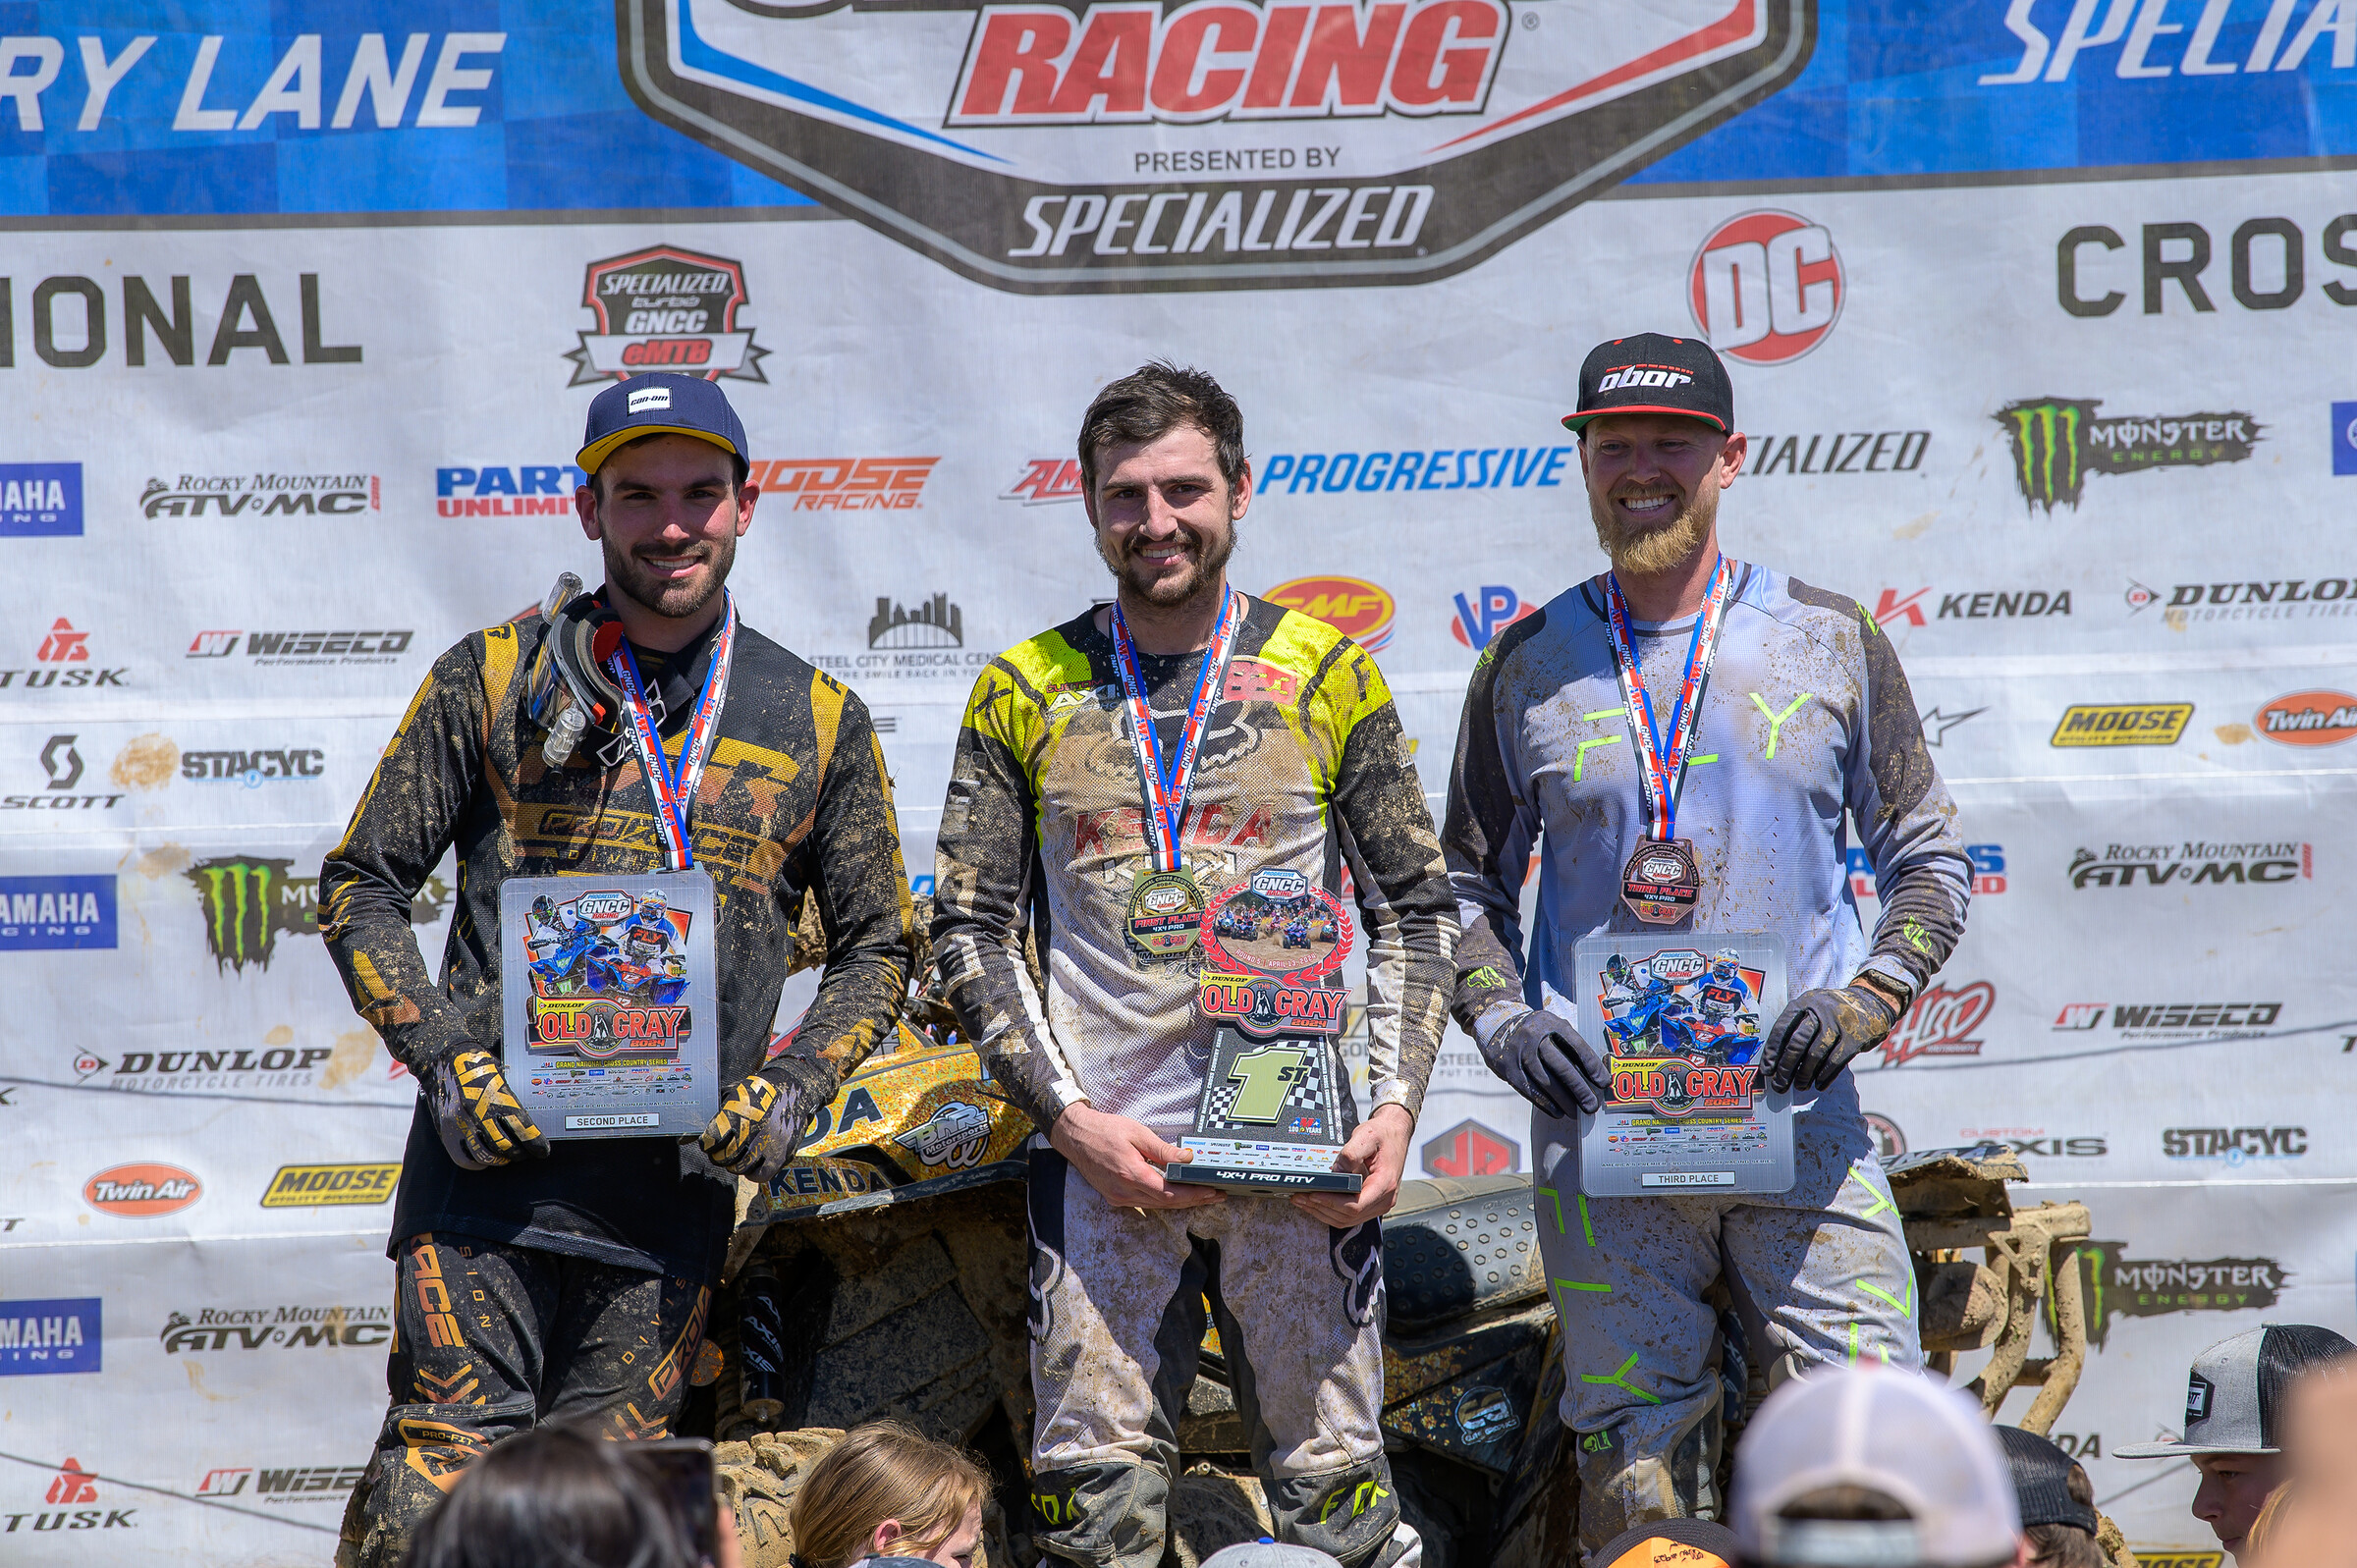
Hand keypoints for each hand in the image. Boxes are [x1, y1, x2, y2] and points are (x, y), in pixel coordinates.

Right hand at [424, 1048, 548, 1170]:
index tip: (543, 1151)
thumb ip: (511, 1099)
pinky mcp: (445, 1131)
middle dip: (519, 1154)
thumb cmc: (476, 1063)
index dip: (535, 1143)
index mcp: (494, 1095)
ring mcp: (459, 1123)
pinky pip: (463, 1158)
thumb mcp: (500, 1076)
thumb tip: (528, 1122)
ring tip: (507, 1157)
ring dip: (500, 1159)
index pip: (521, 1127)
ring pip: (485, 1155)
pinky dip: (477, 1162)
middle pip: (505, 1146)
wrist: (442, 1058)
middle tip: (526, 1154)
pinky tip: (485, 1159)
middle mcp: (476, 1112)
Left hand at [699, 1076, 809, 1183]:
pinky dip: (753, 1172)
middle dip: (718, 1156)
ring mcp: (770, 1142)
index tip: (710, 1140)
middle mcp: (754, 1128)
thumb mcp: (732, 1095)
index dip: (707, 1142)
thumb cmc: (758, 1092)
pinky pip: (760, 1175)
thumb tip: (682, 1140)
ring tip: (738, 1154)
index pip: (712, 1139)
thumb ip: (709, 1118)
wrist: (795, 1088)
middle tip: (722, 1150)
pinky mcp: (782, 1153)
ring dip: (734, 1164)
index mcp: (739, 1111)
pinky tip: (753, 1162)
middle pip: (724, 1157)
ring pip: (740, 1168)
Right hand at [1049, 1102, 1224, 1209]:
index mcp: (1132, 1174)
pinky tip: (1176, 1194)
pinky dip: (1163, 1200)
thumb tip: (1187, 1158)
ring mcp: (1118, 1197)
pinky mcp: (1114, 1197)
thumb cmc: (1105, 1130)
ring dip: (1180, 1202)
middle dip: (1194, 1200)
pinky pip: (1144, 1203)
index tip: (1212, 1191)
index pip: (1170, 1193)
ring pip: (1156, 1205)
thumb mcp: (1137, 1133)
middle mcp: (1124, 1192)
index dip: (1194, 1195)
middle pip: (1166, 1203)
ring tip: (1202, 1195)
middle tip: (1216, 1195)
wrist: (1075, 1136)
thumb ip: (1163, 1149)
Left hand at [1294, 1103, 1413, 1226]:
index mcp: (1384, 1184)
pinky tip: (1316, 1202)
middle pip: (1348, 1216)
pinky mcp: (1370, 1203)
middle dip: (1321, 1208)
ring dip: (1323, 1212)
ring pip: (1347, 1219)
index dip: (1331, 1203)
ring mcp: (1378, 1203)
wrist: (1394, 1134)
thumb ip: (1351, 1153)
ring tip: (1303, 1201)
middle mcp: (1384, 1198)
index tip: (1314, 1195)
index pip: (1356, 1205)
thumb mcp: (1367, 1135)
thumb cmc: (1384, 1135)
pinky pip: (1349, 1214)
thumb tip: (1337, 1170)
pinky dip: (1330, 1211)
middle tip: (1301, 1197)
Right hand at [1490, 1009, 1609, 1117]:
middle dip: (1579, 1089)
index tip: (1603, 1082)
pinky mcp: (1507, 1067)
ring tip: (1576, 1112)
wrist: (1497, 1026)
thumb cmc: (1535, 1032)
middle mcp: (1534, 1036)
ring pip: (1545, 1081)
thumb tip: (1594, 1075)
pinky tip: (1557, 1111)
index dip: (1592, 1065)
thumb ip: (1571, 1046)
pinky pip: (1528, 1089)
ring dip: (1563, 1100)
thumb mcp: (1552, 1027)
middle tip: (1591, 1105)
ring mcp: (1519, 1052)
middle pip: (1561, 1066)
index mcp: (1551, 1023)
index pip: (1577, 1046)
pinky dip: (1544, 1103)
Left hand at [1760, 981, 1901, 1090]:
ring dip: (1804, 1075)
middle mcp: (1820, 1010)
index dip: (1772, 1051)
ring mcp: (1839, 1023)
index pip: (1782, 1028)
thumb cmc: (1833, 1011)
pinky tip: (1818, 1085)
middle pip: (1797, 1043)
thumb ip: (1797, 1027)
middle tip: (1779, 1085)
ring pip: (1816, 1054)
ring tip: (1798, 1086)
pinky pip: (1835, 1061)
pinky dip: (1825, 1076)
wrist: (1872, 1001)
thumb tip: (1776, 1060)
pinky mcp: (1855, 1037)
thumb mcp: (1814, 1007)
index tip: (1766, 1071)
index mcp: (1804, 1002)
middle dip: (1786, 1068)